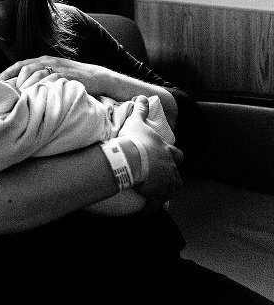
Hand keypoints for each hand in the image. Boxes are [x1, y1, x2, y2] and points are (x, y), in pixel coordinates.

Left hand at [0, 56, 111, 95]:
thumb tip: (19, 90)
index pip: (20, 64)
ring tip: (20, 97)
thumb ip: (38, 78)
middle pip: (26, 68)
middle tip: (9, 93)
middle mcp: (48, 62)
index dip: (7, 73)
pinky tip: (35, 96)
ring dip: (26, 86)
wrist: (97, 77)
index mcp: (43, 60)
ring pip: (36, 74)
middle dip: (15, 81)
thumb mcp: (53, 74)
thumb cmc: (71, 79)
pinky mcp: (67, 76)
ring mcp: (58, 68)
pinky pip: (50, 80)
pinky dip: (41, 87)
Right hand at [119, 96, 183, 213]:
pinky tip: (146, 211)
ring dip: (167, 190)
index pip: (176, 154)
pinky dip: (151, 208)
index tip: (167, 156)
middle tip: (163, 175)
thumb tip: (141, 96)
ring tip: (157, 192)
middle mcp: (170, 167)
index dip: (172, 155)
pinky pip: (155, 205)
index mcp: (166, 151)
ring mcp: (165, 183)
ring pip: (172, 189)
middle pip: (178, 172)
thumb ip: (140, 109)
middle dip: (173, 173)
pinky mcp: (156, 195)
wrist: (129, 157)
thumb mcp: (137, 122)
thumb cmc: (134, 140)